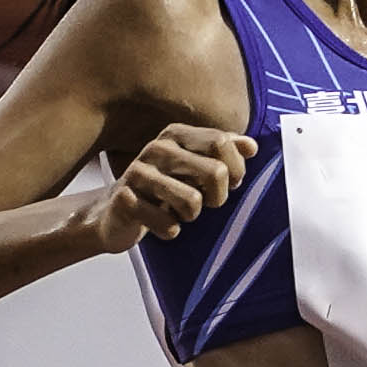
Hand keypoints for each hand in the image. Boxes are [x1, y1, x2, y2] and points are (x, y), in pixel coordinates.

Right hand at [89, 121, 255, 251]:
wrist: (114, 213)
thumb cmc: (161, 189)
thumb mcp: (193, 166)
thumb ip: (222, 152)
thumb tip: (251, 146)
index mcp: (176, 135)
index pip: (222, 143)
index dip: (235, 170)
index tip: (228, 184)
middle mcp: (157, 149)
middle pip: (215, 172)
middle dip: (217, 197)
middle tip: (204, 203)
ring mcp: (138, 173)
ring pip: (192, 202)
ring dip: (190, 216)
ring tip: (176, 212)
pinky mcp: (124, 201)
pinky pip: (168, 226)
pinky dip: (169, 231)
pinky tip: (157, 223)